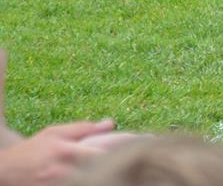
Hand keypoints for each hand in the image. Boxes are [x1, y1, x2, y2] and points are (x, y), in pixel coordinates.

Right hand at [0, 119, 118, 185]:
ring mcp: (57, 185)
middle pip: (97, 172)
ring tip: (112, 175)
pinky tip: (95, 179)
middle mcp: (61, 170)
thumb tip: (111, 123)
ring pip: (89, 181)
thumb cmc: (33, 149)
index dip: (118, 153)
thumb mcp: (54, 133)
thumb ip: (83, 129)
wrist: (4, 172)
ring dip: (101, 178)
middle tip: (122, 165)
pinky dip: (89, 182)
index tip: (130, 150)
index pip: (101, 153)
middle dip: (111, 169)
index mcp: (65, 151)